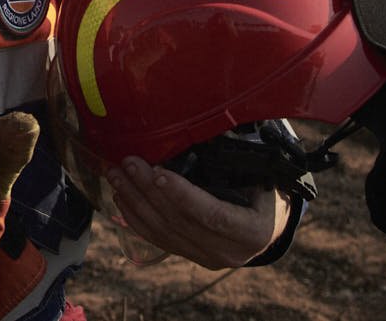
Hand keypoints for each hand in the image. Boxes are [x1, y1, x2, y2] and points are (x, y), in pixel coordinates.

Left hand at [105, 157, 289, 268]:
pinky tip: (120, 197)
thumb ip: (239, 163)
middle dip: (149, 191)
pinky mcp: (190, 256)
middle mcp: (228, 252)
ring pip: (163, 231)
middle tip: (128, 163)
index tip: (159, 173)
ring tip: (116, 175)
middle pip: (180, 222)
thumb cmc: (267, 191)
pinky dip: (135, 218)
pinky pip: (157, 239)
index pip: (212, 215)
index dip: (183, 195)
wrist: (269, 225)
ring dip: (135, 201)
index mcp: (252, 231)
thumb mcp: (264, 177)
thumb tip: (210, 128)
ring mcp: (207, 258)